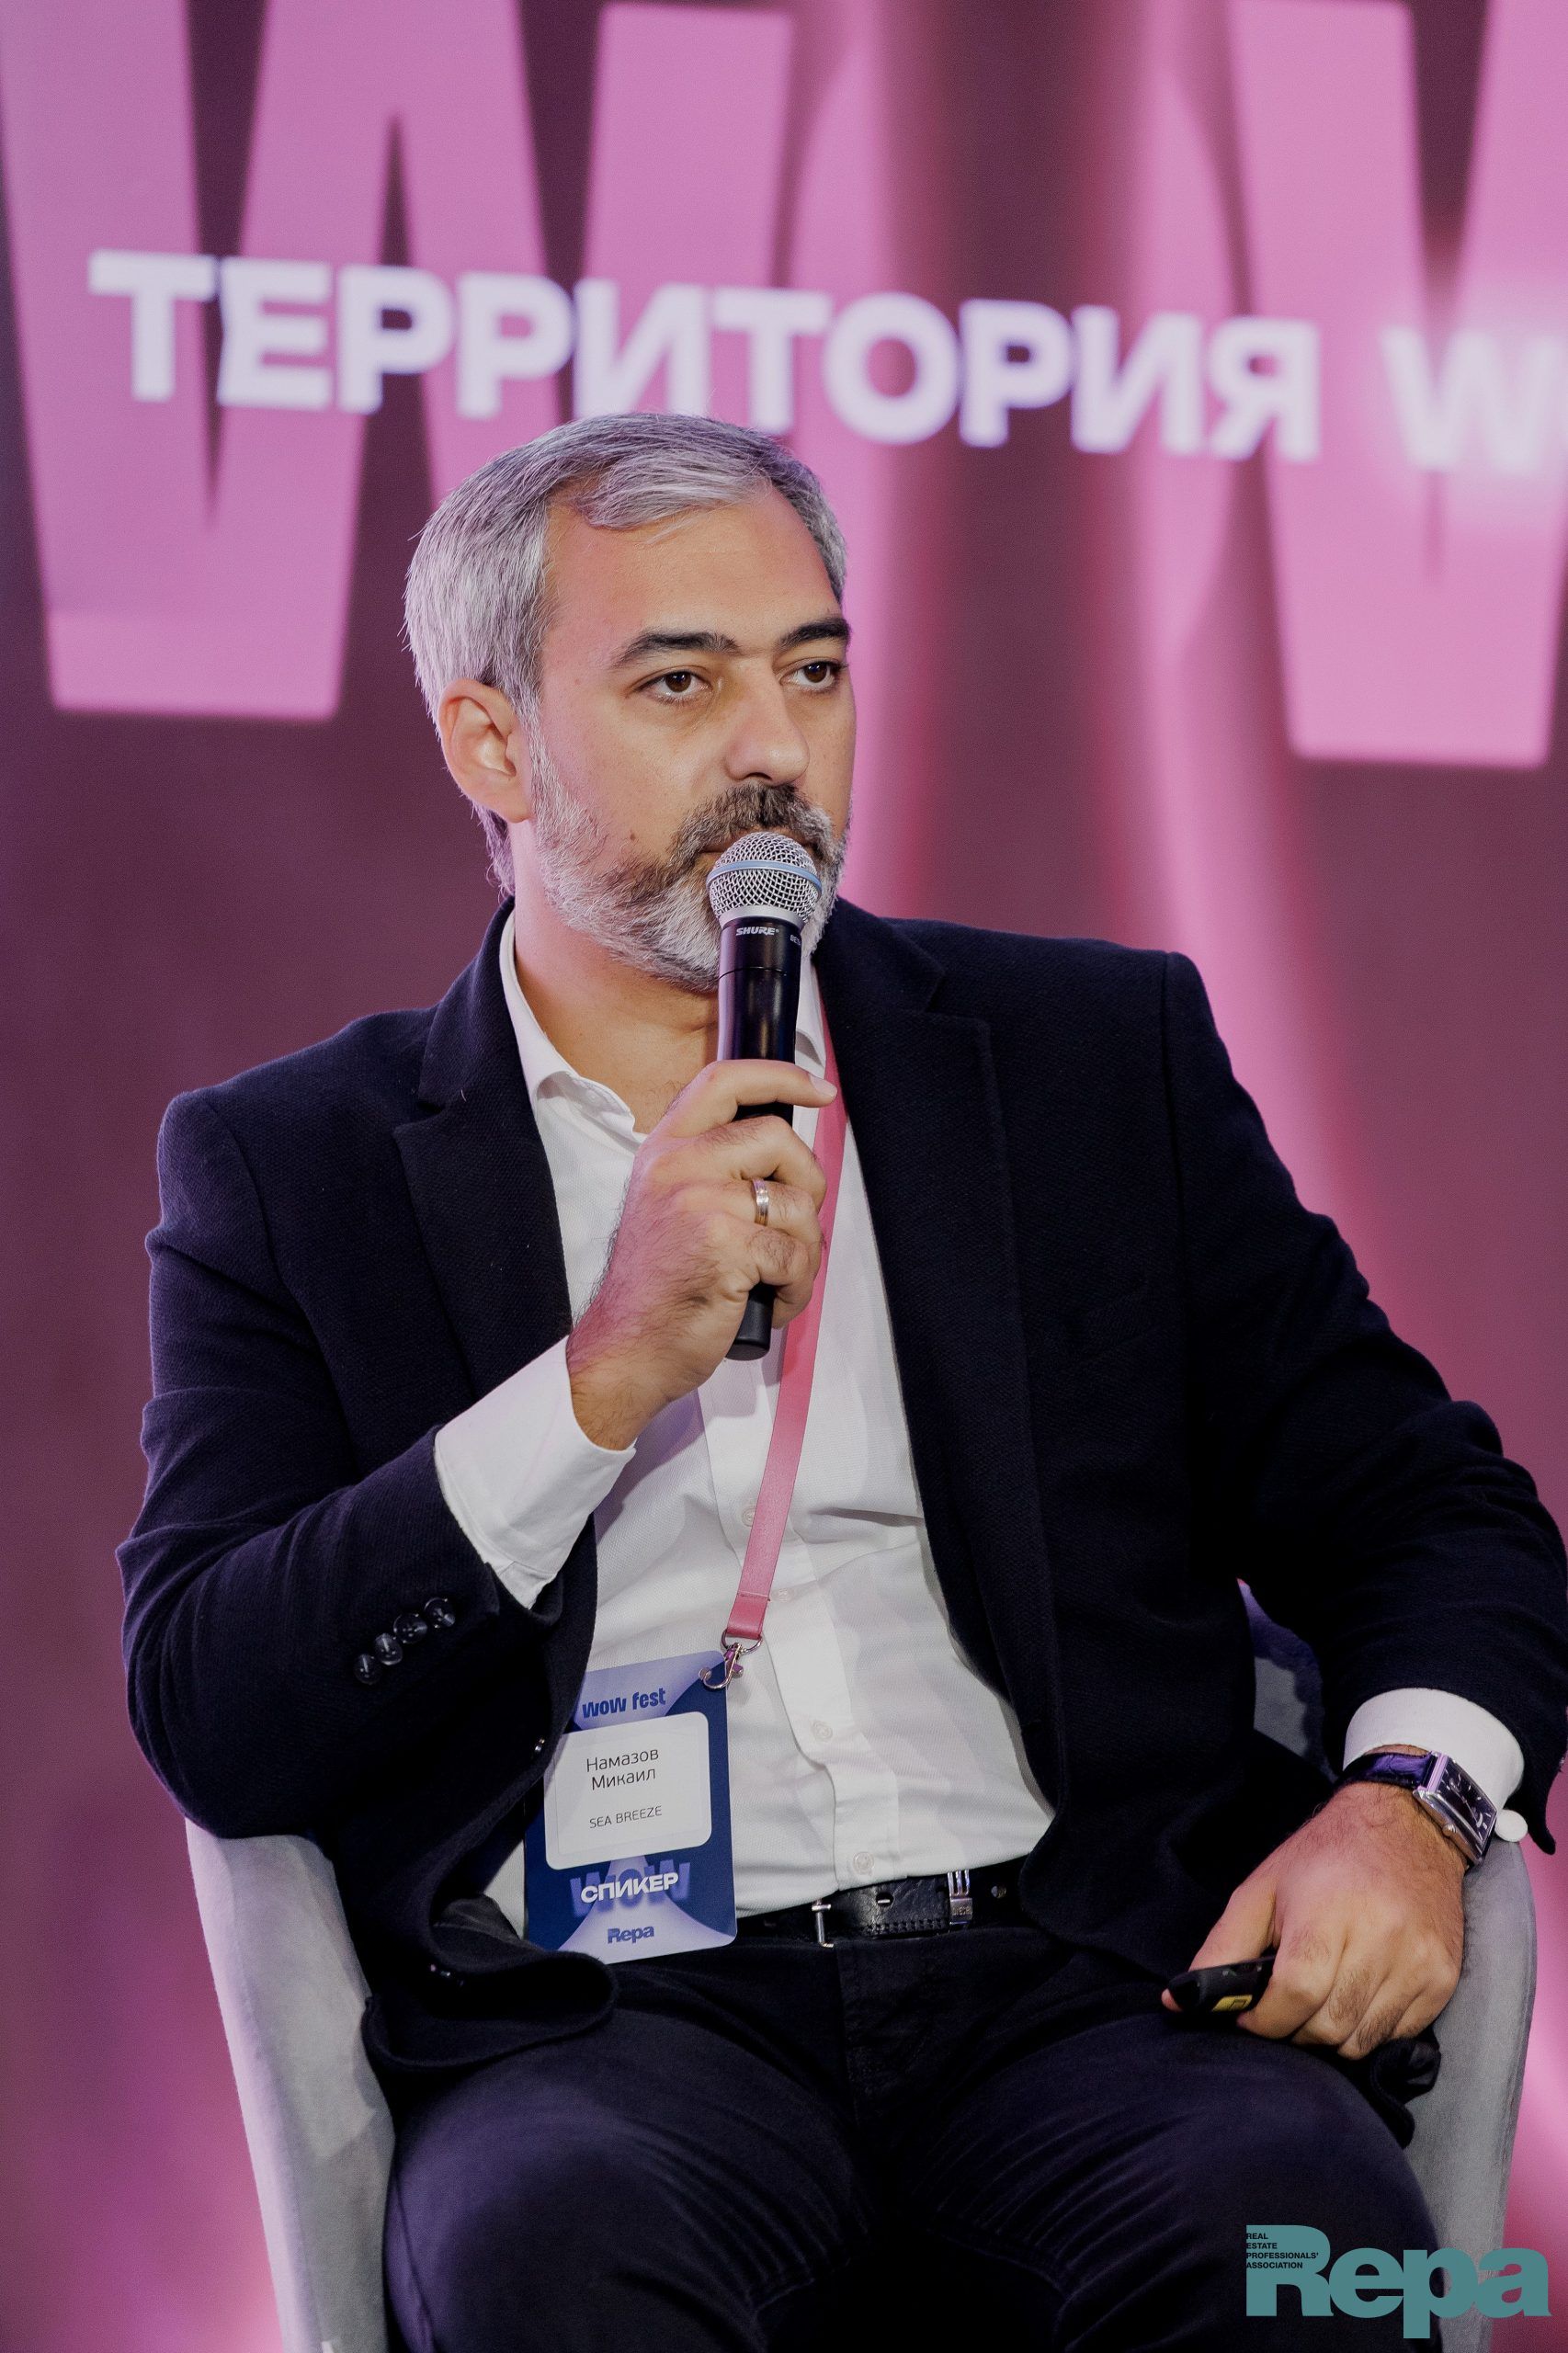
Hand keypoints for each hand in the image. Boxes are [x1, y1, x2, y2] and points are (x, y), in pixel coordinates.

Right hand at [566, 1060, 835, 1449]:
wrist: (627, 1348)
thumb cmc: (658, 1289)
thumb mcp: (671, 1206)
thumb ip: (714, 1170)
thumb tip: (787, 1155)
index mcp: (665, 1150)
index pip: (723, 1080)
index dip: (780, 1075)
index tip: (819, 1087)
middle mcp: (677, 1165)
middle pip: (778, 1138)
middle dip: (809, 1184)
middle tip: (796, 1224)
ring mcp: (699, 1202)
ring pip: (795, 1204)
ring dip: (803, 1252)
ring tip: (776, 1279)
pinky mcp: (723, 1245)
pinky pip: (795, 1254)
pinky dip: (796, 1286)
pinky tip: (770, 1301)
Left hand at [1162, 1770, 1465, 2058]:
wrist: (1407, 1826)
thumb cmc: (1325, 1856)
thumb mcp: (1262, 1889)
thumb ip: (1223, 1948)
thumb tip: (1177, 2000)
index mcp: (1326, 1915)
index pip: (1294, 1995)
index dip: (1265, 2020)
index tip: (1251, 2017)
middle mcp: (1379, 1941)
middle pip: (1327, 2027)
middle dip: (1294, 2030)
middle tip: (1284, 2007)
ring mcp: (1416, 1964)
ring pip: (1362, 2041)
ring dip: (1331, 2034)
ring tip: (1320, 1999)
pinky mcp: (1441, 1979)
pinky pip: (1397, 2036)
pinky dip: (1369, 2029)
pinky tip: (1358, 1994)